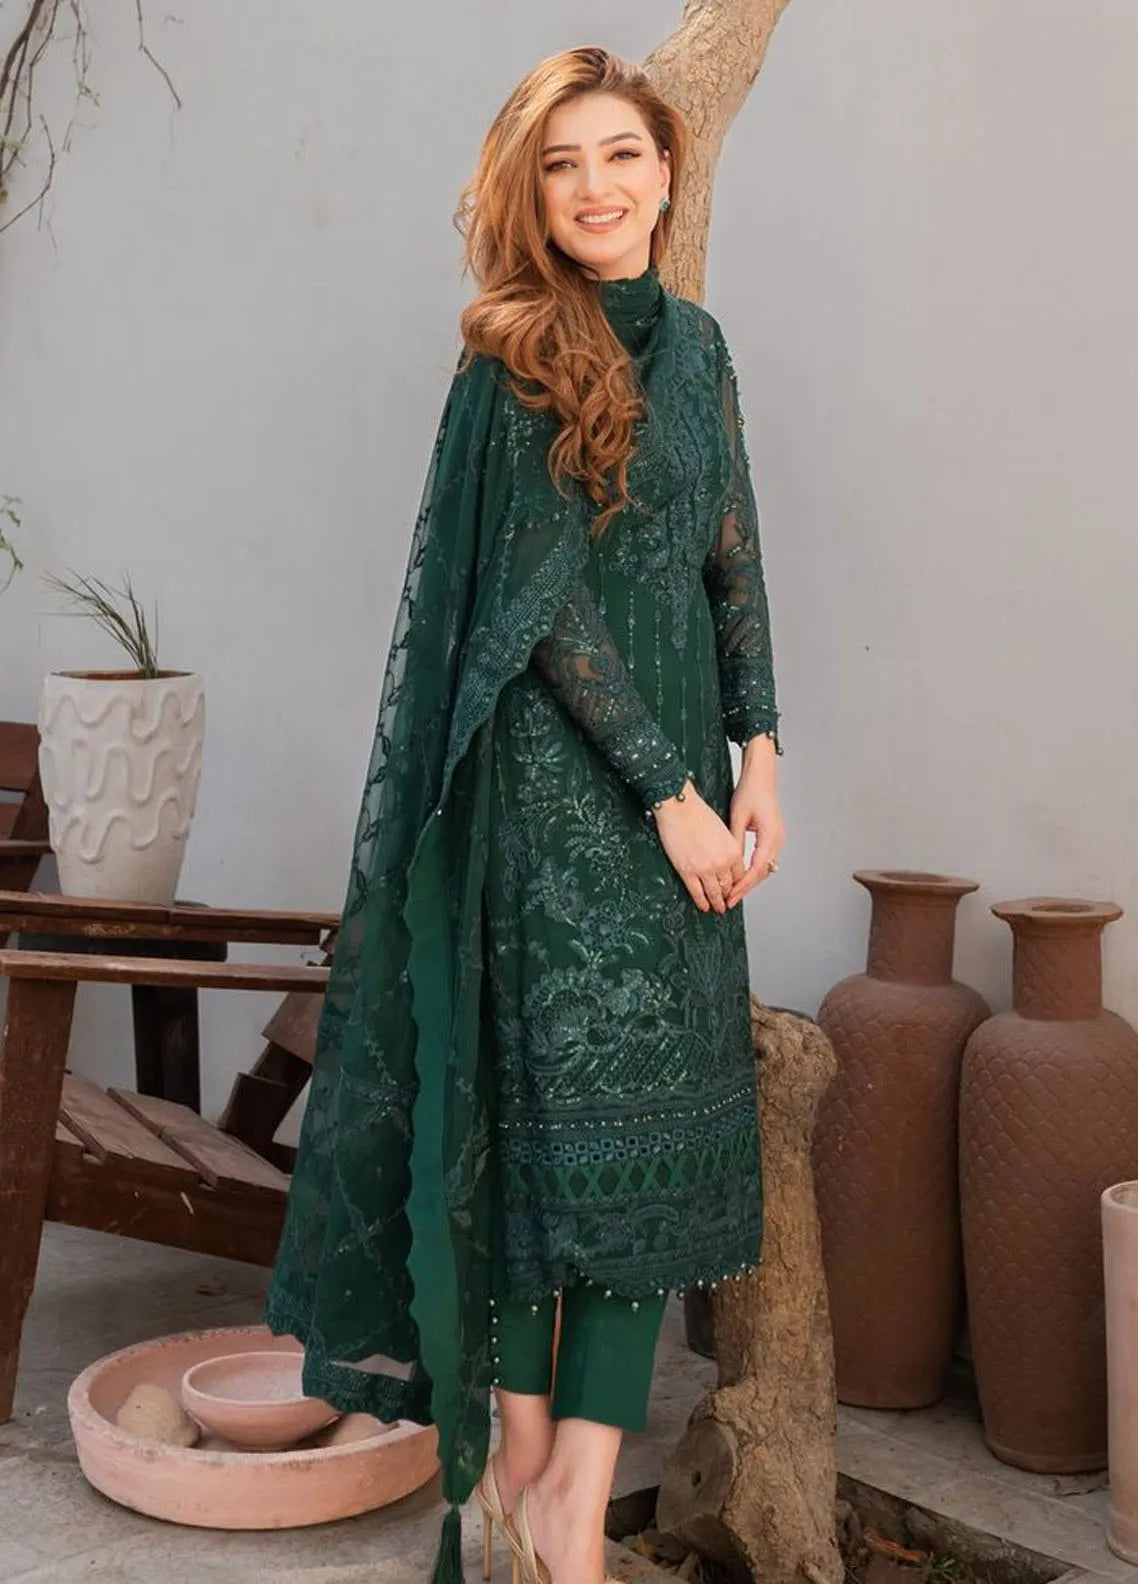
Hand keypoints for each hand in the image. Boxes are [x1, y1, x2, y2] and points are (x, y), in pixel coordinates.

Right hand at [652, 780, 746, 913]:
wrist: (679, 807)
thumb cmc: (698, 813)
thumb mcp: (722, 830)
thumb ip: (726, 847)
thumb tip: (725, 859)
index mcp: (733, 850)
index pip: (740, 875)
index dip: (738, 885)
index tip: (735, 890)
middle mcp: (722, 862)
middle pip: (728, 886)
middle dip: (728, 896)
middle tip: (727, 903)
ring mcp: (704, 869)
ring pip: (714, 893)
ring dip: (716, 903)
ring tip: (717, 908)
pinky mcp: (687, 871)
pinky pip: (697, 892)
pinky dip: (701, 901)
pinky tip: (703, 906)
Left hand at [724, 773, 785, 906]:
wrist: (761, 775)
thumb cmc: (750, 791)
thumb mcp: (738, 817)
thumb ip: (735, 842)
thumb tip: (729, 863)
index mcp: (770, 836)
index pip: (756, 869)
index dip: (742, 886)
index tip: (730, 897)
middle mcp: (778, 840)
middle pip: (763, 873)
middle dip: (746, 888)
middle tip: (729, 901)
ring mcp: (778, 838)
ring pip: (765, 868)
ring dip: (750, 880)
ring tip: (733, 892)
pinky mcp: (774, 836)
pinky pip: (765, 859)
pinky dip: (753, 870)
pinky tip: (741, 875)